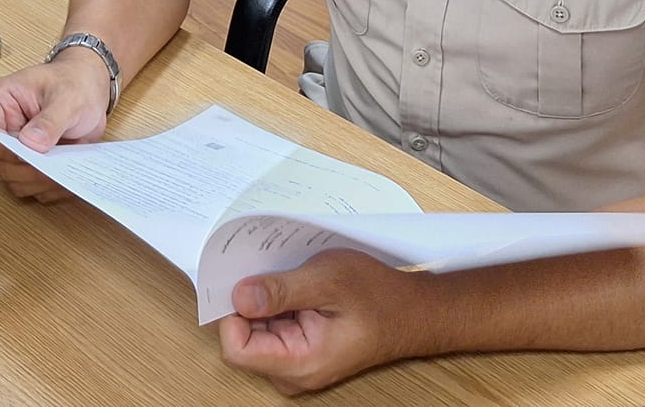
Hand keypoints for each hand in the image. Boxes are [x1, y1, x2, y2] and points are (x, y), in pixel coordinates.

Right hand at [0, 55, 112, 201]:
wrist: (89, 88)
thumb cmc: (74, 83)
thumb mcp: (68, 98)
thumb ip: (50, 120)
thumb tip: (31, 143)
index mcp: (0, 100)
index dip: (2, 149)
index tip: (28, 154)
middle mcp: (3, 126)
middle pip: (0, 162)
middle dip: (28, 170)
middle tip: (54, 167)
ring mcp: (15, 148)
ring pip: (15, 180)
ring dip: (39, 182)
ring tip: (64, 172)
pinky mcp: (30, 163)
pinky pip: (33, 187)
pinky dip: (50, 188)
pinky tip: (67, 178)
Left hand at [217, 250, 417, 393]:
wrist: (411, 311)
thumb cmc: (379, 297)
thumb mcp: (328, 281)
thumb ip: (280, 291)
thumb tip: (238, 296)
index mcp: (300, 363)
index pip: (236, 349)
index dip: (232, 313)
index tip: (244, 282)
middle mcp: (294, 370)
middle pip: (243, 339)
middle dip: (250, 303)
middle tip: (269, 272)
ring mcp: (298, 362)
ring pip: (256, 330)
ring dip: (265, 301)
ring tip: (290, 277)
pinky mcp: (302, 348)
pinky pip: (272, 326)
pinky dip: (276, 303)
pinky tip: (296, 285)